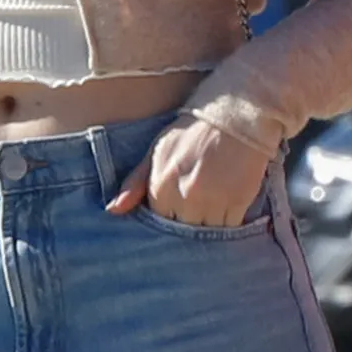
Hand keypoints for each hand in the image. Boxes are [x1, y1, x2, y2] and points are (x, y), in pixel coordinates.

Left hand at [107, 116, 270, 227]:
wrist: (231, 117)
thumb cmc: (190, 133)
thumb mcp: (156, 152)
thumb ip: (135, 183)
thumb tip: (113, 210)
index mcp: (161, 187)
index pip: (158, 224)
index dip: (166, 223)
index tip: (174, 216)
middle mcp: (185, 197)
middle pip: (183, 233)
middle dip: (187, 229)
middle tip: (194, 217)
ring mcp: (213, 201)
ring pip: (207, 234)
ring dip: (208, 229)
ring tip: (211, 215)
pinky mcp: (238, 201)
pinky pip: (231, 227)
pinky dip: (229, 224)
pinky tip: (227, 210)